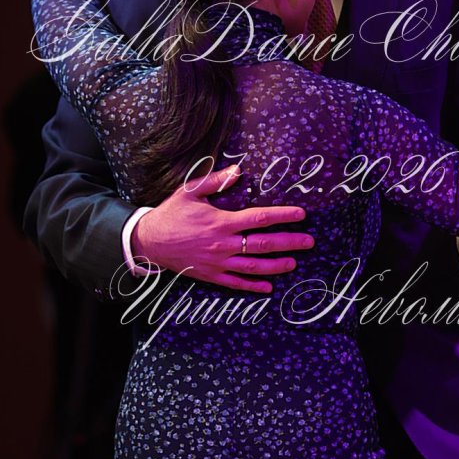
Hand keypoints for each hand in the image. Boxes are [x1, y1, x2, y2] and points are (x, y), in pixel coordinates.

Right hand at [132, 165, 313, 292]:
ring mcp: (218, 263)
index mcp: (221, 222)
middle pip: (264, 244)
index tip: (301, 214)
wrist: (149, 241)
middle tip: (309, 242)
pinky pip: (236, 284)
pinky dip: (253, 286)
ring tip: (294, 263)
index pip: (259, 218)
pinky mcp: (211, 276)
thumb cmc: (171, 213)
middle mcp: (223, 244)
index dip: (282, 216)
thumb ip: (216, 181)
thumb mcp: (190, 192)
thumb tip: (238, 170)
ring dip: (277, 265)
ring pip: (254, 267)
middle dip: (289, 242)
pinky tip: (268, 287)